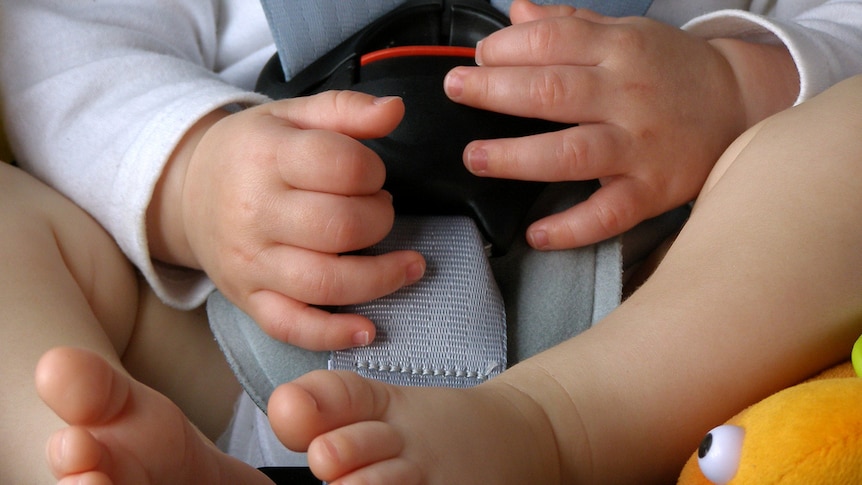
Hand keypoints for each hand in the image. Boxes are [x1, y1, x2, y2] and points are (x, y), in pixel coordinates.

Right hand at [150, 91, 425, 350]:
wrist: (186, 192)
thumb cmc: (251, 152)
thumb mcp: (291, 116)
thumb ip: (347, 110)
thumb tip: (396, 110)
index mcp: (266, 158)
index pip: (340, 166)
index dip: (373, 170)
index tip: (372, 174)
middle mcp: (254, 212)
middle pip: (340, 227)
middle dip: (379, 220)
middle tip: (380, 211)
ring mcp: (250, 262)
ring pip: (325, 282)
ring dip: (380, 278)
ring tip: (409, 265)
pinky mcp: (249, 299)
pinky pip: (291, 326)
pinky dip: (332, 334)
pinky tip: (367, 329)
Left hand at [444, 0, 795, 249]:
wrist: (739, 103)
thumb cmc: (671, 68)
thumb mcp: (626, 33)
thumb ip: (568, 24)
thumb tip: (515, 12)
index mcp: (619, 49)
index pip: (554, 40)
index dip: (508, 47)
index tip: (478, 58)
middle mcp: (628, 95)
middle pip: (553, 92)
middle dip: (495, 90)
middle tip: (456, 90)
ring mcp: (639, 146)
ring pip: (572, 153)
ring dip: (517, 157)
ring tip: (475, 157)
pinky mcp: (651, 190)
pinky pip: (608, 213)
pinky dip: (571, 227)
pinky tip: (535, 233)